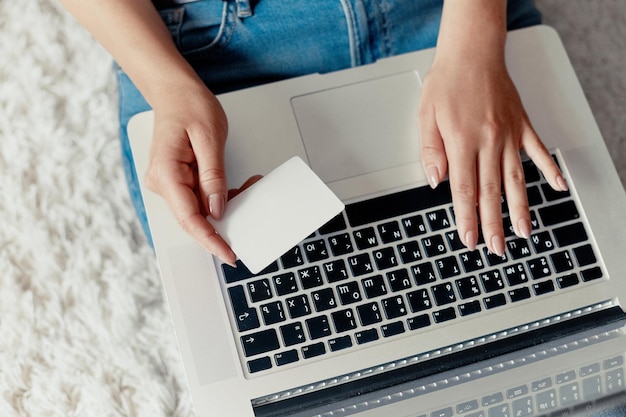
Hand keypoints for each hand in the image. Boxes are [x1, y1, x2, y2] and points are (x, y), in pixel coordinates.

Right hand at [145, 85, 236, 263]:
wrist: (174, 91)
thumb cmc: (188, 106)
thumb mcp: (209, 138)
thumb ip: (213, 176)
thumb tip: (216, 209)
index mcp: (166, 173)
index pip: (188, 218)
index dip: (210, 239)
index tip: (228, 254)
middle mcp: (162, 182)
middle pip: (194, 217)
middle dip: (225, 220)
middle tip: (252, 208)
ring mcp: (168, 183)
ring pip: (200, 209)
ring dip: (226, 205)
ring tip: (249, 186)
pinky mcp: (177, 181)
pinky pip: (200, 197)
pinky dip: (220, 196)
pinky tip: (238, 186)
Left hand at [418, 41, 566, 255]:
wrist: (472, 52)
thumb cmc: (447, 81)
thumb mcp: (426, 116)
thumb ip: (431, 150)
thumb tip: (435, 181)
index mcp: (462, 142)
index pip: (464, 190)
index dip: (466, 218)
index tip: (468, 239)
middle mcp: (488, 141)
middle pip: (491, 192)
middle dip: (493, 224)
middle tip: (496, 248)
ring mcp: (508, 134)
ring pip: (516, 179)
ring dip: (520, 208)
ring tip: (524, 232)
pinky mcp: (522, 125)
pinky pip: (538, 151)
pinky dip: (549, 169)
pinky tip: (558, 187)